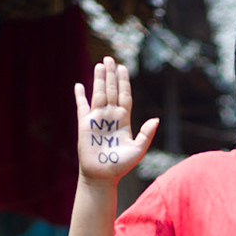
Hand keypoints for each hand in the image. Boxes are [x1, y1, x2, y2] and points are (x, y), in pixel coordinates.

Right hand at [74, 57, 158, 186]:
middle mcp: (111, 116)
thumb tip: (156, 119)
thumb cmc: (121, 165)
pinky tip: (79, 85)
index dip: (123, 81)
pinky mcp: (85, 125)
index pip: (124, 95)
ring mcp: (97, 119)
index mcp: (124, 120)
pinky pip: (82, 107)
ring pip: (98, 94)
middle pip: (111, 90)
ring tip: (99, 65)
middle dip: (111, 75)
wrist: (102, 176)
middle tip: (109, 59)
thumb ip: (146, 134)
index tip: (122, 67)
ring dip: (99, 79)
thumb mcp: (138, 149)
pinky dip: (80, 96)